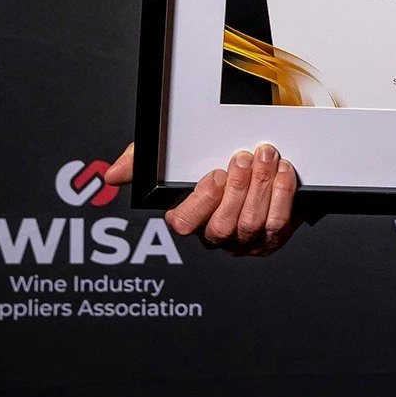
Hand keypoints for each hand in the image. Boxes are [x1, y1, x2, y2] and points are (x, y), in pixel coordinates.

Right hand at [104, 142, 300, 256]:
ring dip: (262, 187)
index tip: (217, 174)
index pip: (183, 224)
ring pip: (253, 224)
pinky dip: (283, 195)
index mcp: (189, 219)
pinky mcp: (273, 237)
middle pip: (223, 226)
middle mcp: (216, 236)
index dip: (202, 201)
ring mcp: (245, 240)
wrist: (259, 157)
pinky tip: (283, 172)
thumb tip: (112, 175)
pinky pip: (279, 224)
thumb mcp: (170, 156)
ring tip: (267, 157)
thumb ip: (139, 162)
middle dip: (239, 189)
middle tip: (246, 157)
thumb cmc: (210, 159)